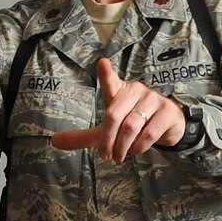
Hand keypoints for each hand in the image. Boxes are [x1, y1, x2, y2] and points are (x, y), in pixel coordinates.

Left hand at [49, 58, 184, 160]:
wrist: (167, 127)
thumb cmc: (132, 123)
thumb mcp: (106, 130)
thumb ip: (83, 136)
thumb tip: (53, 141)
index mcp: (120, 92)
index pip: (110, 82)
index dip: (106, 74)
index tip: (102, 64)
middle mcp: (137, 91)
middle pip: (114, 116)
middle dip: (108, 140)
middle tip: (107, 156)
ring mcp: (154, 100)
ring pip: (132, 126)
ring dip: (123, 146)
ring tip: (120, 155)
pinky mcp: (168, 112)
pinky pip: (150, 132)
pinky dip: (140, 146)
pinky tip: (137, 150)